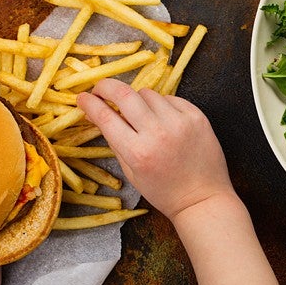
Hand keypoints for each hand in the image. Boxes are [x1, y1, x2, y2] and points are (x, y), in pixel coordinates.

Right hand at [77, 79, 232, 219]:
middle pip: (124, 94)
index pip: (105, 117)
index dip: (90, 103)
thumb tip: (95, 113)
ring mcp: (180, 122)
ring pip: (147, 93)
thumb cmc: (163, 190)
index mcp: (137, 152)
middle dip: (106, 86)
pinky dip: (161, 105)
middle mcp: (158, 133)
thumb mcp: (131, 172)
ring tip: (141, 115)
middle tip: (101, 89)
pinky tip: (163, 120)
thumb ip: (114, 141)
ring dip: (137, 100)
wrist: (202, 198)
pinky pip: (170, 98)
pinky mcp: (196, 116)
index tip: (83, 97)